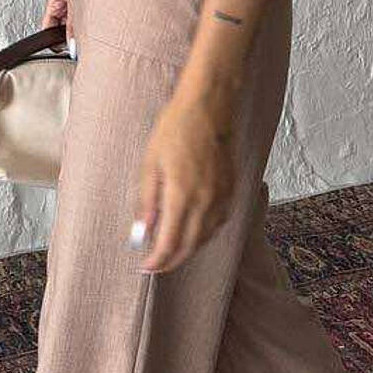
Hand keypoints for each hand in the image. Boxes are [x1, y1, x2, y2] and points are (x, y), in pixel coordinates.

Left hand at [131, 83, 236, 273]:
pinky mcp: (231, 188)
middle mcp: (205, 202)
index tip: (145, 266)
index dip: (157, 260)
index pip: (169, 244)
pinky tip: (195, 228)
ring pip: (206, 237)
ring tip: (172, 248)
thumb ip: (146, 201)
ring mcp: (221, 196)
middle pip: (190, 247)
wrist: (209, 107)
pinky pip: (219, 222)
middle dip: (171, 261)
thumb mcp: (151, 163)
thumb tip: (141, 231)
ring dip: (189, 249)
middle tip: (157, 264)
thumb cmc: (176, 128)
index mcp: (181, 196)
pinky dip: (205, 233)